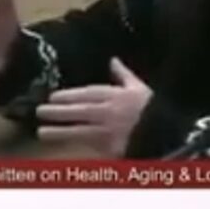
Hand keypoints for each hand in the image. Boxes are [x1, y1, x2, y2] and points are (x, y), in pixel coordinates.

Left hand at [35, 58, 152, 156]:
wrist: (168, 133)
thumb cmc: (153, 109)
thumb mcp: (139, 87)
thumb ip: (123, 75)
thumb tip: (113, 60)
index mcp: (118, 96)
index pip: (89, 94)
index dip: (70, 95)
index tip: (53, 96)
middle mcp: (111, 112)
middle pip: (81, 111)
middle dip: (59, 111)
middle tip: (40, 111)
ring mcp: (111, 132)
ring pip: (82, 131)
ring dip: (61, 132)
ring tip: (41, 132)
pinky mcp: (113, 148)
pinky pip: (92, 146)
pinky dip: (78, 145)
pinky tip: (63, 146)